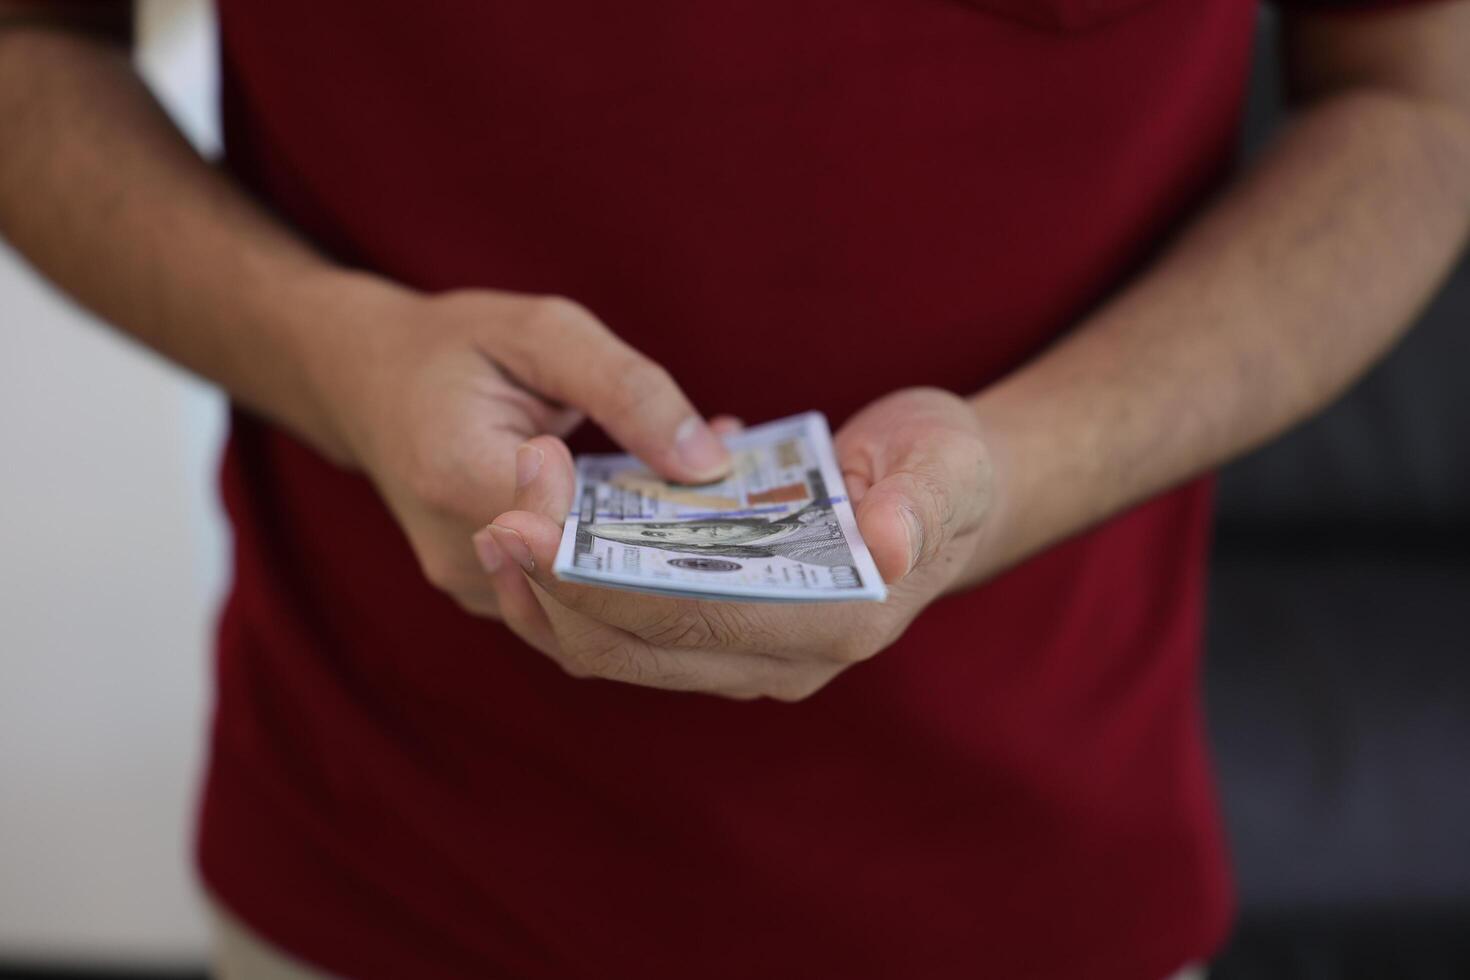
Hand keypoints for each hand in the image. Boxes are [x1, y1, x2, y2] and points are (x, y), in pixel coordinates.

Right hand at [311, 283, 733, 616]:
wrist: (368, 382)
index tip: (725, 487)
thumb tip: (707, 463)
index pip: (584, 539)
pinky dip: (630, 569)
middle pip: (597, 592)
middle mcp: (462, 556)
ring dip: (661, 564)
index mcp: (459, 478)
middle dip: (682, 552)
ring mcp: (475, 589)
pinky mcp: (494, 598)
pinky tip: (676, 516)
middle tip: (751, 504)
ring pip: (593, 612)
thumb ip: (626, 389)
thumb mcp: (542, 330)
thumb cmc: (456, 346)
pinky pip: (576, 605)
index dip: (665, 527)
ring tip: (722, 500)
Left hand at [474, 387, 993, 698]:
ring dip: (551, 602)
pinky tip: (541, 536)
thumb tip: (884, 540)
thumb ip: (920, 503)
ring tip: (497, 530)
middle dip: (556, 592)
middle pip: (641, 648)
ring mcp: (752, 657)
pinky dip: (576, 597)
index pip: (696, 618)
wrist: (940, 489)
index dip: (603, 581)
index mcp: (839, 623)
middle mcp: (788, 660)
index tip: (527, 524)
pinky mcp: (723, 636)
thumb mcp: (947, 464)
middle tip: (492, 521)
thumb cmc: (943, 467)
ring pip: (623, 654)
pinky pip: (631, 637)